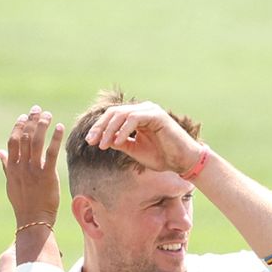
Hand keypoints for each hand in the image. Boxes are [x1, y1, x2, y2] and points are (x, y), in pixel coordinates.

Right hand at [0, 106, 63, 229]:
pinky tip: (60, 127)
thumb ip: (6, 166)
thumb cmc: (23, 204)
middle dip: (31, 121)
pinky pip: (52, 153)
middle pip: (24, 137)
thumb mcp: (11, 184)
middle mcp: (21, 167)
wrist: (33, 221)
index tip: (24, 116)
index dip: (18, 126)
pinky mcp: (47, 176)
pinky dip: (56, 138)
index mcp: (12, 168)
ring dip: (42, 125)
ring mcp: (34, 171)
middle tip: (37, 110)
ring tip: (48, 115)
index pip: (13, 141)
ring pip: (36, 141)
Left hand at [84, 101, 201, 176]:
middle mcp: (143, 109)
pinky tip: (117, 142)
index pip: (113, 117)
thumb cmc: (161, 157)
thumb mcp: (135, 150)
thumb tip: (105, 140)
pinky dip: (124, 130)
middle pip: (114, 113)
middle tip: (91, 142)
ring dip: (110, 130)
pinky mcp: (156, 115)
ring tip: (104, 145)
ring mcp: (150, 110)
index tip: (90, 141)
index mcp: (137, 116)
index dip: (100, 128)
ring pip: (122, 114)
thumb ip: (121, 143)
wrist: (182, 162)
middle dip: (101, 127)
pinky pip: (134, 119)